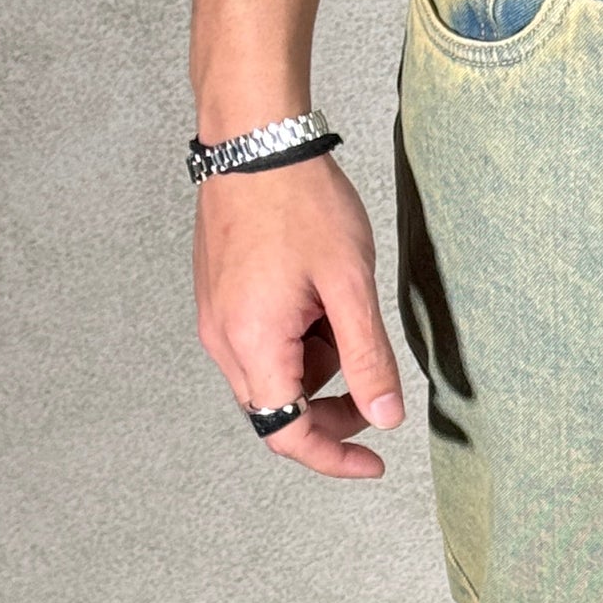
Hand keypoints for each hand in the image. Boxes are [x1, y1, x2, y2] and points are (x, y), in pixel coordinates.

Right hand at [193, 157, 404, 477]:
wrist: (255, 139)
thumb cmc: (300, 201)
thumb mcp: (350, 286)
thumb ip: (368, 359)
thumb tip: (386, 417)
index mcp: (253, 342)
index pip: (288, 433)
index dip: (333, 457)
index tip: (373, 463)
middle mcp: (223, 338)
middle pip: (278, 410)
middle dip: (331, 409)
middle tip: (375, 388)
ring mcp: (215, 317)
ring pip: (274, 376)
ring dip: (318, 366)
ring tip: (342, 311)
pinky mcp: (220, 297)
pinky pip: (262, 343)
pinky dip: (299, 340)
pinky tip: (318, 298)